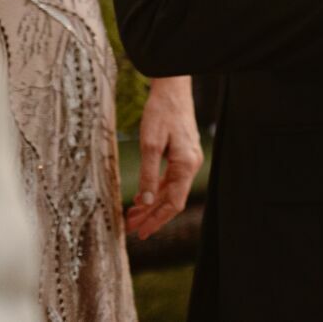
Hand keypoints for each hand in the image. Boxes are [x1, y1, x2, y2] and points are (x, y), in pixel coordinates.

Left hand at [127, 76, 202, 239]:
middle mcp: (191, 164)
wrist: (173, 89)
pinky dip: (156, 190)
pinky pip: (171, 179)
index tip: (141, 233)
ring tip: (132, 216)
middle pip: (173, 199)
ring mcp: (188, 159)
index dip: (157, 220)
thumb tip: (144, 201)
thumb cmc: (162, 113)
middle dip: (152, 215)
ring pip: (171, 190)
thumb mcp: (150, 144)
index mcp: (186, 164)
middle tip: (131, 228)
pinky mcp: (183, 154)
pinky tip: (142, 196)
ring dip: (152, 204)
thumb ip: (148, 174)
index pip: (174, 202)